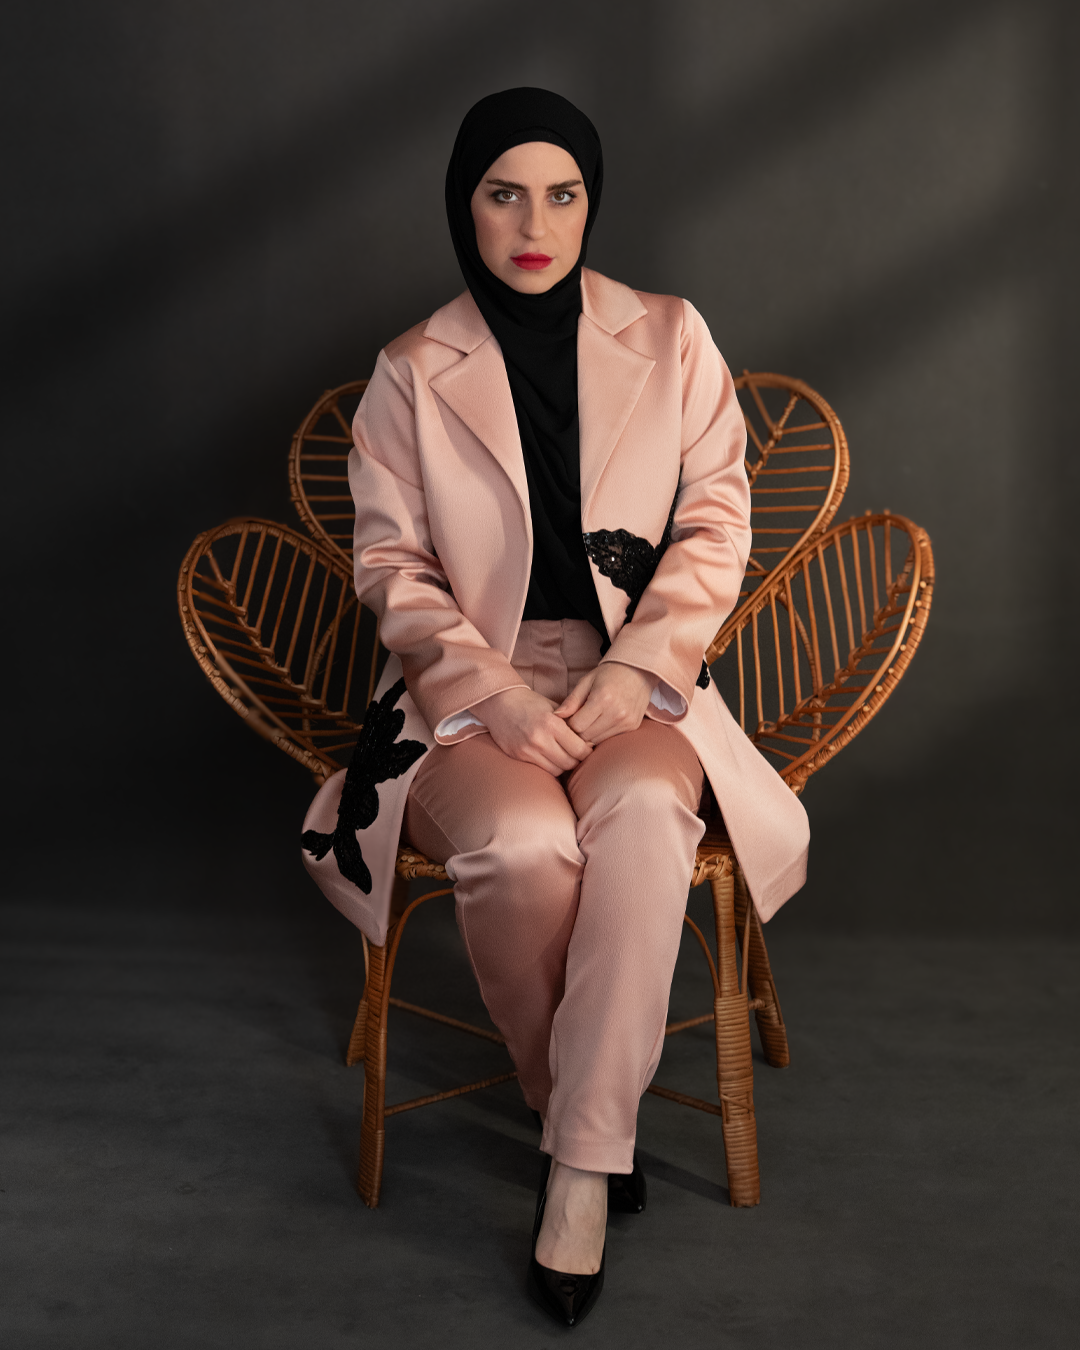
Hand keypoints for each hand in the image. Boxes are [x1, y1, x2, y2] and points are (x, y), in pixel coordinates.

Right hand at [470, 686, 593, 775]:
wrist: (499, 703)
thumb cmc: (530, 703)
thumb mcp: (553, 707)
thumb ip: (571, 723)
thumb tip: (590, 739)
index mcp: (552, 724)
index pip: (580, 749)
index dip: (587, 750)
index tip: (587, 747)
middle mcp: (540, 739)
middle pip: (570, 763)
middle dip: (577, 759)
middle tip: (577, 753)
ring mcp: (527, 750)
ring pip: (557, 770)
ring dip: (563, 765)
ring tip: (563, 755)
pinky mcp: (518, 757)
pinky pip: (542, 770)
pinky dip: (549, 766)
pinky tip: (550, 757)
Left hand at [554, 662, 653, 744]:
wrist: (638, 670)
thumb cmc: (609, 674)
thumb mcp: (586, 681)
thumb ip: (571, 700)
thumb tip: (556, 716)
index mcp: (602, 698)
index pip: (576, 726)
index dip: (568, 724)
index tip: (568, 718)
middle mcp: (616, 713)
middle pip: (586, 737)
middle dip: (577, 732)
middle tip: (577, 720)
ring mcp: (626, 722)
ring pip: (597, 741)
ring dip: (589, 735)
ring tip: (589, 721)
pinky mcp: (633, 727)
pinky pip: (609, 739)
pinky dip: (601, 735)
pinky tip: (601, 723)